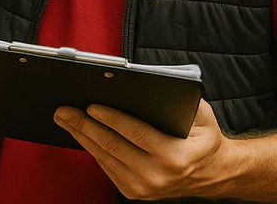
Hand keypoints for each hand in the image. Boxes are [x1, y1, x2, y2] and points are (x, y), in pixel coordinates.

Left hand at [54, 99, 235, 199]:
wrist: (212, 173)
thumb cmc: (204, 137)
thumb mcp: (202, 114)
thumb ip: (179, 99)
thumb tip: (143, 83)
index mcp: (175, 155)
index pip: (136, 134)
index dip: (111, 119)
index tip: (91, 105)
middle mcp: (158, 176)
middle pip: (113, 146)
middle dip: (84, 125)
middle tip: (64, 110)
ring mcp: (144, 188)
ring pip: (105, 158)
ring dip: (81, 137)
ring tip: (65, 119)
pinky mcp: (134, 192)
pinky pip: (107, 167)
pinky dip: (91, 148)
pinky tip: (80, 133)